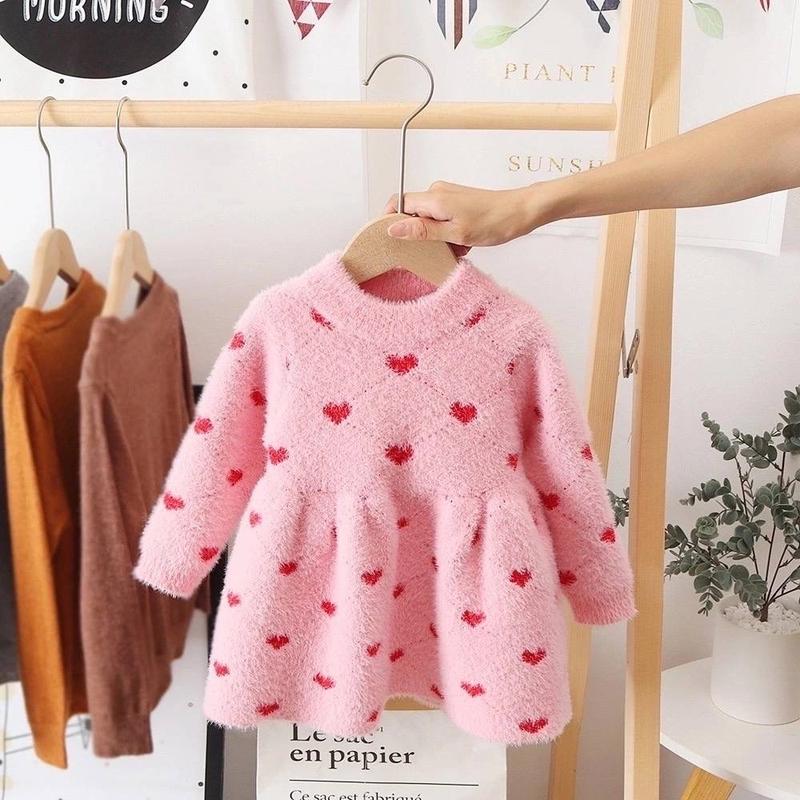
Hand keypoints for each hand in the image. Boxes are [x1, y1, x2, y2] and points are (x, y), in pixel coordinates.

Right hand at [383, 181, 553, 248]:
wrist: (521, 213)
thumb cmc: (494, 221)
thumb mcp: (455, 233)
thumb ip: (422, 231)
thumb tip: (394, 228)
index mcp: (434, 198)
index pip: (398, 203)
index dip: (390, 220)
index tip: (392, 239)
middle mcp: (438, 194)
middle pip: (412, 214)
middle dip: (419, 235)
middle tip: (431, 250)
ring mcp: (448, 198)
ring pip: (428, 220)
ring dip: (437, 238)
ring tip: (454, 248)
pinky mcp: (457, 204)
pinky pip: (442, 221)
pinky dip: (448, 235)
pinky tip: (462, 244)